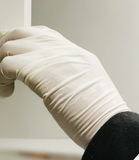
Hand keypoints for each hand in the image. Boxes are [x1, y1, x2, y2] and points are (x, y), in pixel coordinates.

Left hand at [0, 26, 129, 147]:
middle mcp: (66, 51)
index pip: (46, 37)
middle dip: (10, 48)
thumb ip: (71, 79)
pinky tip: (7, 90)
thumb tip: (52, 83)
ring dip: (4, 63)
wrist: (108, 126)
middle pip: (25, 34)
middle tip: (5, 67)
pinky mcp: (37, 69)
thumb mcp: (90, 91)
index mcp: (79, 56)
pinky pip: (6, 64)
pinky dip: (2, 78)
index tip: (20, 58)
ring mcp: (51, 57)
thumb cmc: (102, 118)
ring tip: (6, 82)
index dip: (28, 46)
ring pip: (11, 45)